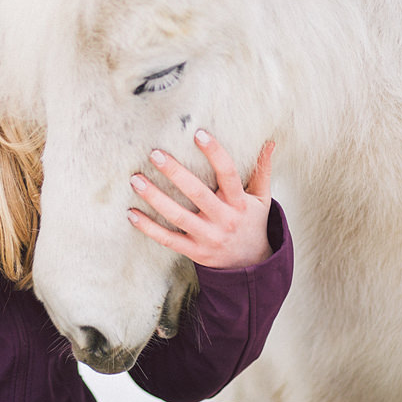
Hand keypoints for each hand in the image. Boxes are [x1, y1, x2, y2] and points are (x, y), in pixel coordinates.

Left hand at [127, 129, 275, 268]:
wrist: (251, 268)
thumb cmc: (252, 223)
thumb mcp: (262, 199)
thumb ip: (262, 171)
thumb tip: (270, 142)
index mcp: (240, 203)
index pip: (228, 174)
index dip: (215, 153)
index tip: (198, 134)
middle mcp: (223, 220)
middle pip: (198, 194)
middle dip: (176, 173)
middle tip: (155, 154)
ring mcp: (207, 237)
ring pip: (178, 217)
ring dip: (155, 198)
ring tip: (136, 180)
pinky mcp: (194, 252)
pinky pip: (168, 239)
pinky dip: (149, 228)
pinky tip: (131, 213)